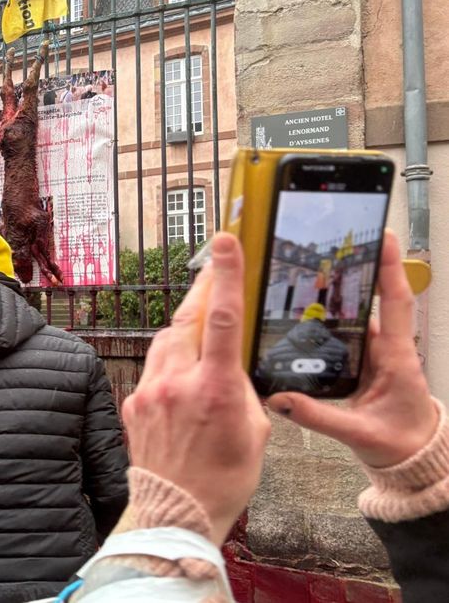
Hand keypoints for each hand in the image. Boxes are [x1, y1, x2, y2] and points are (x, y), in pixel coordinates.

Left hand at [121, 233, 270, 544]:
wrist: (175, 511)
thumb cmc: (224, 478)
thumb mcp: (256, 432)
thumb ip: (244, 390)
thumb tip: (229, 368)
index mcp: (216, 388)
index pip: (222, 318)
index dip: (224, 275)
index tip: (224, 243)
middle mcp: (178, 382)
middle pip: (186, 319)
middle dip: (200, 292)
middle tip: (211, 273)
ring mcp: (150, 391)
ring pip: (165, 341)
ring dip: (183, 331)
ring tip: (199, 334)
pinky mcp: (133, 403)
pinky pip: (152, 369)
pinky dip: (168, 367)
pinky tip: (180, 383)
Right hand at [266, 230, 436, 467]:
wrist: (415, 459)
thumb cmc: (399, 444)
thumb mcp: (358, 434)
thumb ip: (318, 416)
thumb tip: (281, 400)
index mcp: (397, 359)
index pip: (397, 303)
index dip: (391, 268)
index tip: (383, 237)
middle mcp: (389, 350)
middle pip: (372, 301)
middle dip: (355, 271)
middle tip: (330, 245)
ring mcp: (378, 355)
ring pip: (357, 317)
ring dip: (338, 296)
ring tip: (309, 274)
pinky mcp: (365, 364)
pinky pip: (347, 335)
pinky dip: (330, 322)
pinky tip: (306, 315)